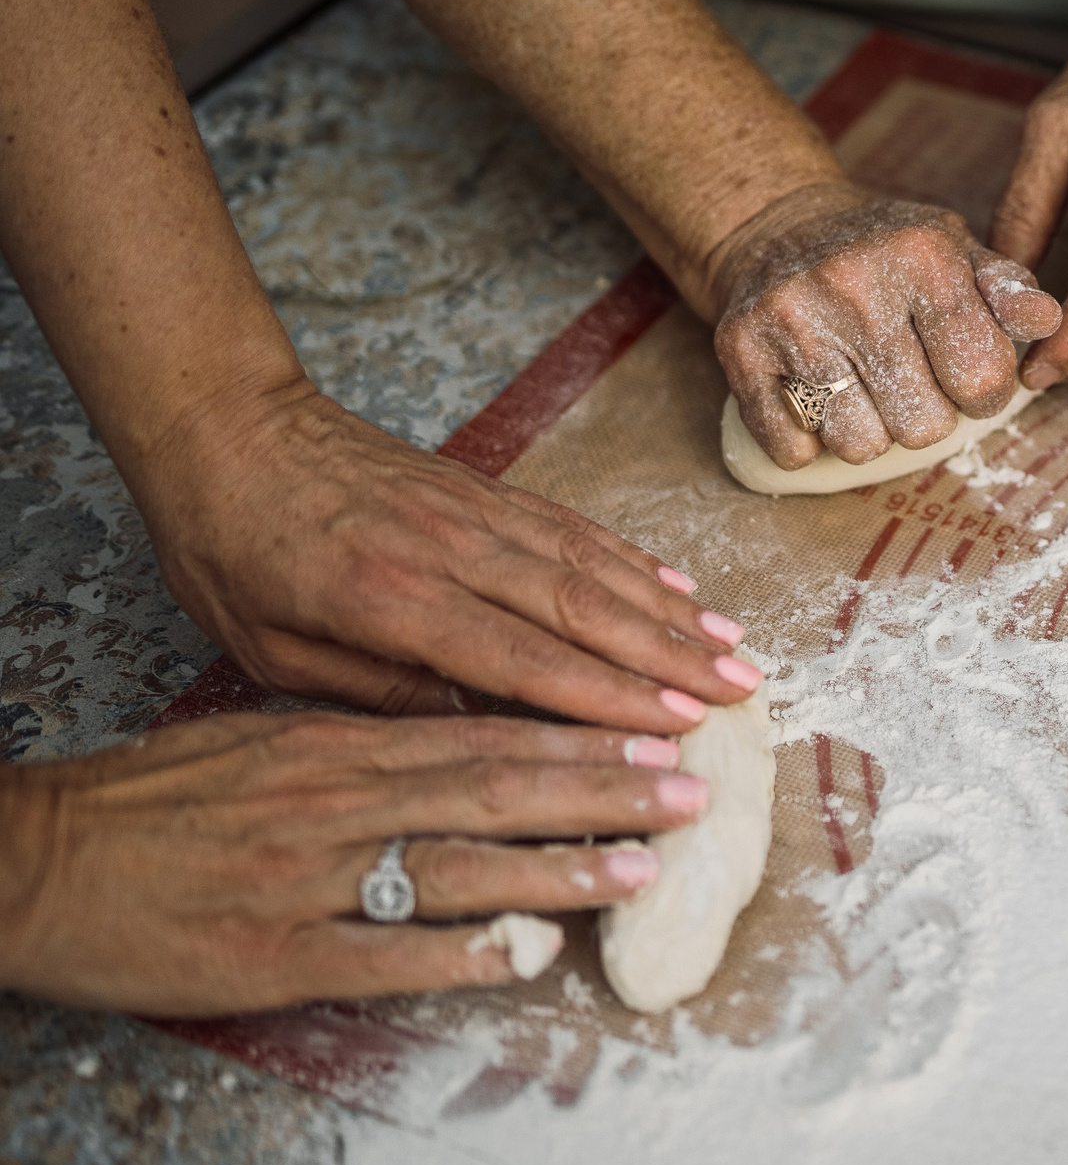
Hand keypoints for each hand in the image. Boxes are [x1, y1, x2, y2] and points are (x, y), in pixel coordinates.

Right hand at [0, 708, 702, 1014]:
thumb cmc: (151, 802)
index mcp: (335, 744)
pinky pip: (377, 954)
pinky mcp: (269, 956)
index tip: (659, 728)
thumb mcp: (262, 737)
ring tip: (641, 869)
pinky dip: (453, 952)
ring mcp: (305, 878)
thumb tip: (459, 733)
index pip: (483, 731)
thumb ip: (361, 737)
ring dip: (554, 866)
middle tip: (690, 791)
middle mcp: (333, 800)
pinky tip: (522, 953)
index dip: (578, 733)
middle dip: (599, 791)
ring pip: (451, 864)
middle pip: (490, 787)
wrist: (34, 859)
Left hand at [135, 381, 755, 733]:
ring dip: (670, 609)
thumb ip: (381, 692)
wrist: (229, 431)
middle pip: (581, 607)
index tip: (675, 724)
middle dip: (670, 655)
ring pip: (592, 564)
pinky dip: (634, 559)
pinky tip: (677, 587)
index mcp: (389, 597)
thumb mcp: (276, 651)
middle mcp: (449, 548)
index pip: (520, 657)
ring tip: (733, 648)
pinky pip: (573, 527)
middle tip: (741, 693)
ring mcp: (476, 510)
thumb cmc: (236, 553)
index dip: (606, 694)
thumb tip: (483, 733)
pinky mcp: (486, 488)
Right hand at [710, 185, 1060, 466]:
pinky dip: (809, 439)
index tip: (965, 372)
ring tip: (863, 385)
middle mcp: (853, 284)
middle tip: (908, 377)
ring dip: (869, 430)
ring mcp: (790, 319)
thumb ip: (1008, 291)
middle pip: (923, 426)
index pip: (983, 379)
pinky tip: (814, 393)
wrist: (777, 227)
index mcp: (922, 256)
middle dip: (927, 415)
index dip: (984, 390)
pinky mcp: (740, 352)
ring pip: (859, 446)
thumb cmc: (887, 252)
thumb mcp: (956, 252)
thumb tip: (1049, 322)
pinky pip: (793, 450)